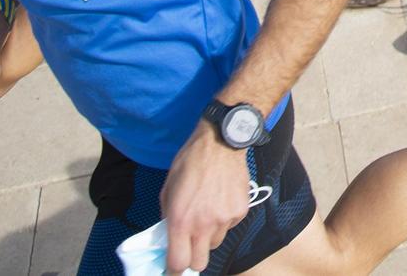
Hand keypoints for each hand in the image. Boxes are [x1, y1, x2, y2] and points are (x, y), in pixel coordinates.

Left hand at [161, 129, 251, 274]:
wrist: (221, 142)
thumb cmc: (189, 163)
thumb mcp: (167, 189)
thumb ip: (166, 217)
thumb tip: (168, 235)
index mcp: (181, 221)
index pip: (178, 263)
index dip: (173, 269)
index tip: (172, 267)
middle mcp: (204, 225)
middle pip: (200, 263)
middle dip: (192, 258)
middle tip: (189, 245)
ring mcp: (225, 219)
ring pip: (215, 243)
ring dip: (208, 236)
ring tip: (207, 213)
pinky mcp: (240, 212)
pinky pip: (229, 226)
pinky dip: (223, 220)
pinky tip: (221, 200)